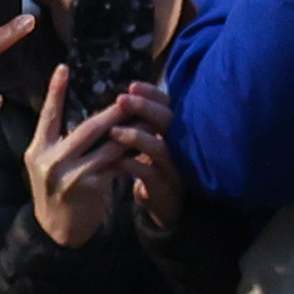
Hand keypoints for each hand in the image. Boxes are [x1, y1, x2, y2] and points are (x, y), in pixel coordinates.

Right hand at [22, 69, 136, 247]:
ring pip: (107, 145)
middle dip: (113, 112)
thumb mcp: (51, 164)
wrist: (57, 230)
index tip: (64, 67)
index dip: (56, 91)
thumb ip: (63, 141)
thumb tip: (91, 113)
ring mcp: (68, 174)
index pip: (48, 115)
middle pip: (87, 127)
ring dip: (130, 132)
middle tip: (131, 97)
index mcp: (37, 149)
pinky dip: (131, 154)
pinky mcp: (88, 186)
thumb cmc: (59, 191)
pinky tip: (145, 146)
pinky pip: (116, 164)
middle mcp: (49, 160)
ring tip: (147, 118)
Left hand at [111, 84, 187, 231]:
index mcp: (175, 132)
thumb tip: (122, 98)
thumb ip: (143, 124)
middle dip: (145, 108)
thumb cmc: (154, 169)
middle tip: (121, 99)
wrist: (167, 208)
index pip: (169, 106)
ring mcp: (174, 167)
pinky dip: (132, 165)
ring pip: (161, 147)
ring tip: (114, 131)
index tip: (132, 85)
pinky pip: (149, 174)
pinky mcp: (164, 188)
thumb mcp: (153, 144)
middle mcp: (180, 146)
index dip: (153, 95)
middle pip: (169, 121)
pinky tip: (117, 161)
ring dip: (137, 137)